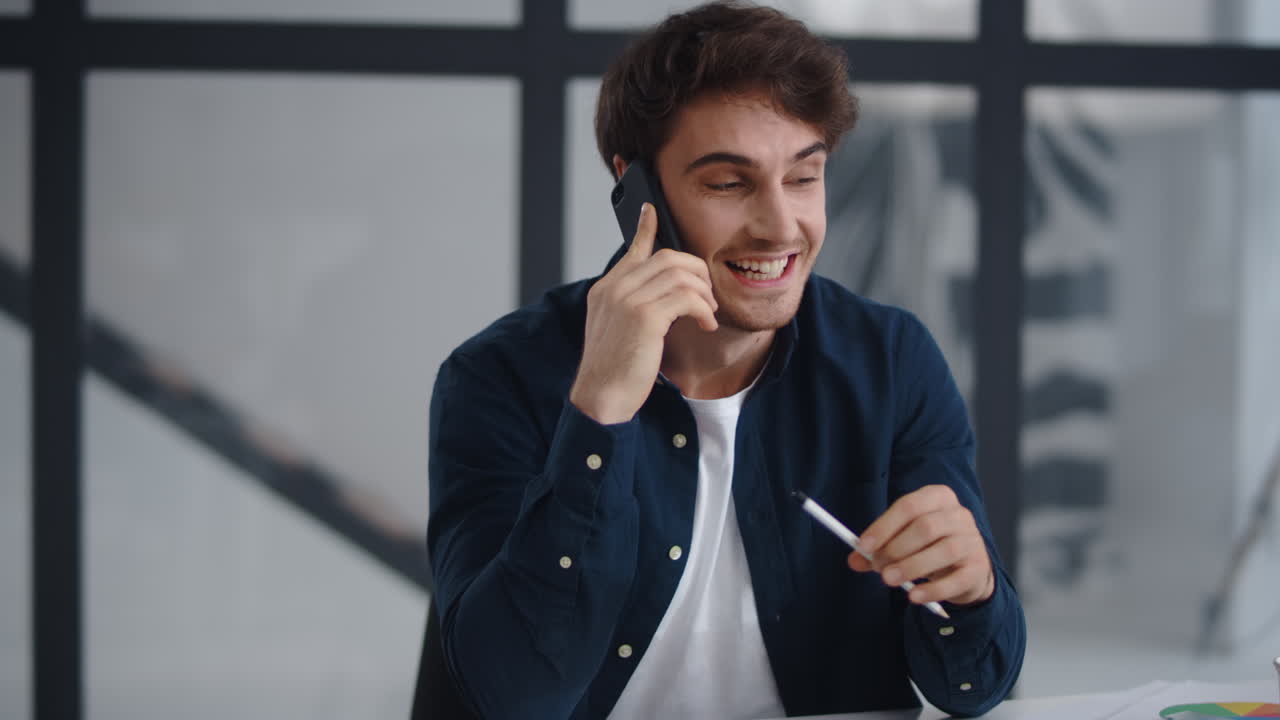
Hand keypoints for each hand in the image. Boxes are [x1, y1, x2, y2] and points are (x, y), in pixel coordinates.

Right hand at [569, 203, 717, 424]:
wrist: (600, 399)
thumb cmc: (614, 372)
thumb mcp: (618, 332)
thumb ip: (633, 307)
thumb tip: (664, 299)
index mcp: (606, 290)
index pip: (632, 250)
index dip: (645, 228)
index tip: (651, 210)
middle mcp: (614, 289)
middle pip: (667, 257)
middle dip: (696, 272)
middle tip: (707, 297)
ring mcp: (627, 301)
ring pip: (680, 273)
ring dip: (703, 292)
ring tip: (707, 313)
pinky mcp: (643, 317)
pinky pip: (686, 297)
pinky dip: (703, 309)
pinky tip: (706, 324)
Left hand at [847, 484, 994, 606]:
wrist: (967, 568)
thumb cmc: (929, 546)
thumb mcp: (903, 541)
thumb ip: (878, 548)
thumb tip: (854, 559)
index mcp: (938, 498)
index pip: (909, 505)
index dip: (884, 526)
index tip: (863, 545)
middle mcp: (959, 515)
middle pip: (926, 527)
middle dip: (896, 548)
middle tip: (876, 566)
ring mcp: (973, 541)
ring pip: (943, 550)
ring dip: (911, 567)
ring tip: (889, 579)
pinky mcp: (979, 569)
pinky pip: (956, 580)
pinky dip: (932, 590)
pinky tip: (913, 596)